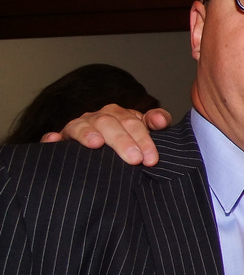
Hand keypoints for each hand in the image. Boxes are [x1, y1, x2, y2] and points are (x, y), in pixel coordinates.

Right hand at [41, 103, 170, 165]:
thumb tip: (160, 120)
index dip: (143, 139)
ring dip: (88, 133)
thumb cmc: (132, 143)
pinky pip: (54, 137)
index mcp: (119, 115)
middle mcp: (98, 118)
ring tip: (96, 144)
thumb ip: (158, 122)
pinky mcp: (61, 140)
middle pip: (109, 123)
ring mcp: (79, 128)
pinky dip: (52, 138)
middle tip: (134, 160)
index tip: (151, 159)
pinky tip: (53, 140)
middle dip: (122, 141)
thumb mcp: (148, 132)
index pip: (132, 121)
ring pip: (82, 126)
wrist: (110, 156)